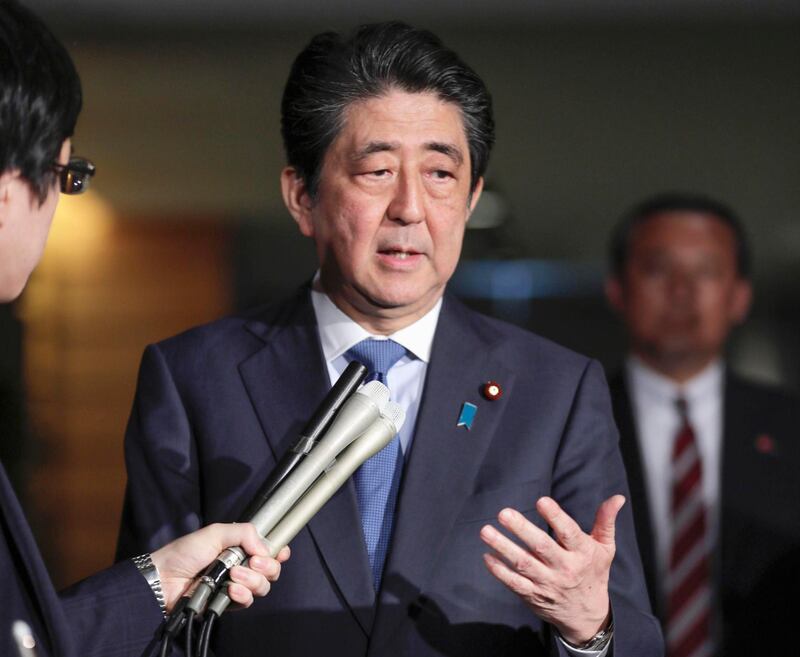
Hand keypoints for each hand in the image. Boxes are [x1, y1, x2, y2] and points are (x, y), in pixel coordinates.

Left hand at [150, 522, 290, 612]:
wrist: (165, 579)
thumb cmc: (185, 552)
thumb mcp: (216, 532)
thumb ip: (244, 533)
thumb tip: (265, 548)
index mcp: (240, 548)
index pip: (269, 550)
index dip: (279, 552)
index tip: (280, 552)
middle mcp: (242, 566)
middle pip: (271, 570)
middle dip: (267, 566)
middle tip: (253, 561)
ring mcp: (236, 586)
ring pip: (262, 586)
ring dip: (252, 580)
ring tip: (233, 575)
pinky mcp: (227, 604)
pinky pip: (247, 601)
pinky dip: (242, 595)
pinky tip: (231, 590)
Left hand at [479, 495, 623, 644]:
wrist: (587, 616)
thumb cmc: (593, 573)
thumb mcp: (604, 547)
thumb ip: (606, 521)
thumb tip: (617, 497)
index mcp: (582, 553)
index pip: (569, 533)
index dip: (555, 516)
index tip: (541, 500)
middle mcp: (564, 568)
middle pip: (541, 547)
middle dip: (521, 529)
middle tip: (503, 513)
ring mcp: (547, 583)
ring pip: (523, 564)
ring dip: (503, 547)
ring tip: (486, 531)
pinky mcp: (533, 595)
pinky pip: (514, 584)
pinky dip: (499, 571)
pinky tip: (488, 555)